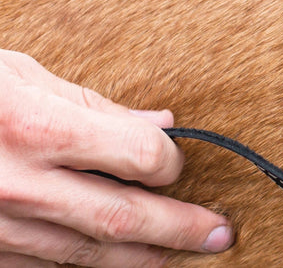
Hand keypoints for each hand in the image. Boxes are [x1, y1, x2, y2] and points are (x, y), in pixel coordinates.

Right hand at [0, 51, 232, 266]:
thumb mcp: (19, 77)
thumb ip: (91, 105)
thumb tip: (159, 125)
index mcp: (37, 127)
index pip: (137, 155)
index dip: (167, 161)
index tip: (177, 162)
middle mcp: (18, 184)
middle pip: (121, 217)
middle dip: (179, 228)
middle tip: (220, 235)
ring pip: (83, 254)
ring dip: (139, 258)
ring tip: (178, 255)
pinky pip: (42, 266)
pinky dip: (82, 264)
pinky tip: (116, 260)